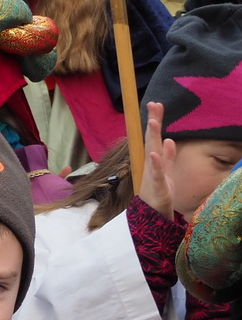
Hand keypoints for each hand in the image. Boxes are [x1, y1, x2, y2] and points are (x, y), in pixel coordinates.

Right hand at [139, 102, 177, 219]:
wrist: (152, 215)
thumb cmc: (159, 192)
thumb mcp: (167, 172)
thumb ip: (168, 157)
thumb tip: (169, 140)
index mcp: (154, 159)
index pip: (154, 136)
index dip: (154, 120)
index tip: (155, 104)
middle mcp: (151, 163)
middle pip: (151, 139)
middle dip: (152, 122)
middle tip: (153, 104)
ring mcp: (153, 173)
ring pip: (152, 152)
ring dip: (152, 137)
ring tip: (153, 122)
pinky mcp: (157, 185)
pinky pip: (156, 173)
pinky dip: (156, 163)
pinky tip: (154, 153)